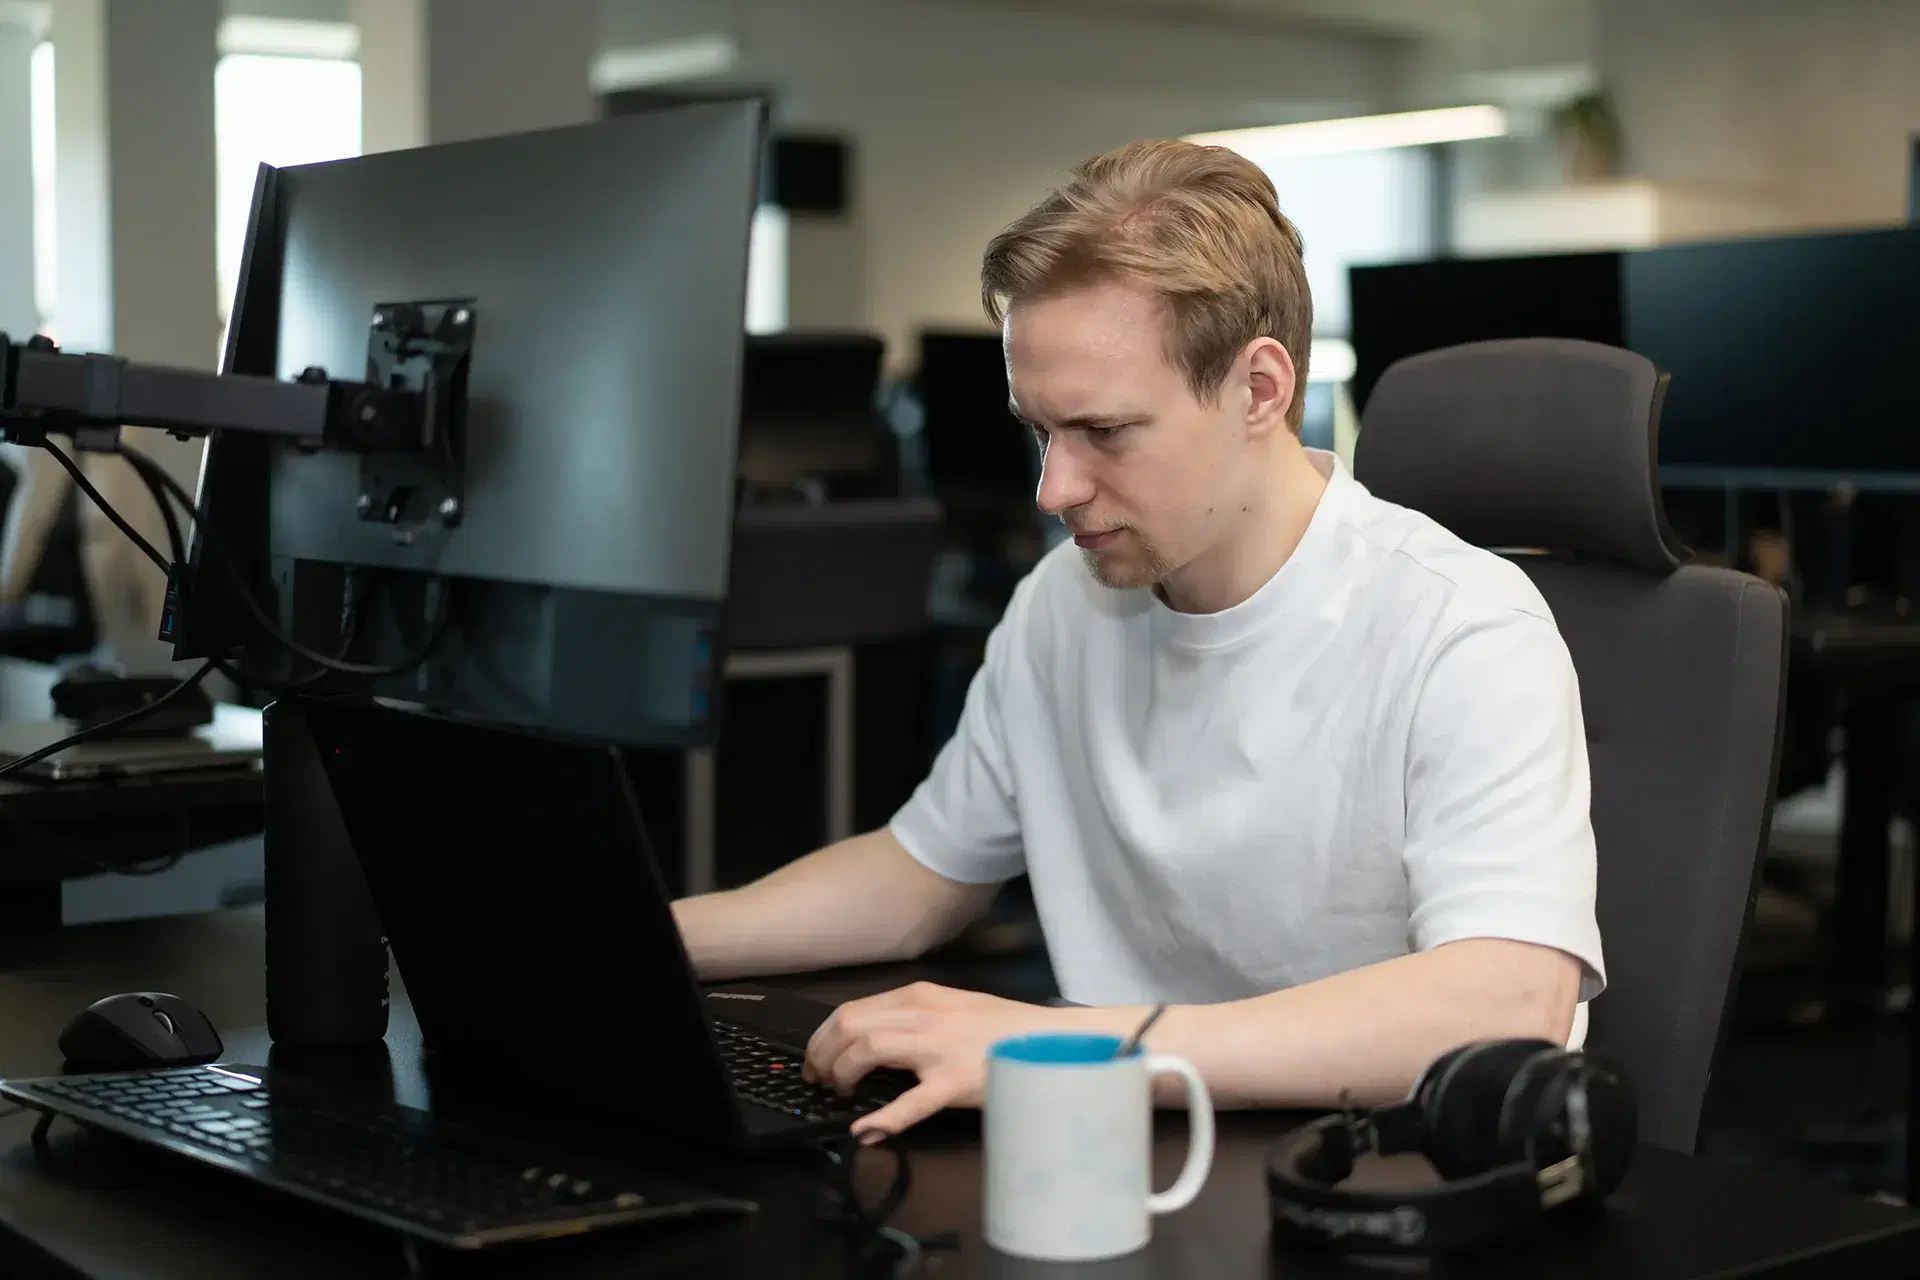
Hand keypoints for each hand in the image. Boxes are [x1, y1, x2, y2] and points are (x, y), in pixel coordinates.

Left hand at [803, 981, 1069, 1142]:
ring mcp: (938, 1047)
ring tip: (840, 1095)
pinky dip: (882, 1118)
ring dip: (841, 1075)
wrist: (1051, 1040)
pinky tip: (865, 1130)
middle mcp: (923, 1014)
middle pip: (848, 1026)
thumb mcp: (953, 1007)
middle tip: (817, 1081)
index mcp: (919, 997)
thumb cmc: (1004, 1028)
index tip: (816, 1058)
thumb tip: (872, 1037)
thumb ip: (915, 1017)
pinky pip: (910, 1102)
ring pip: (867, 1050)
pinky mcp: (954, 1081)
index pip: (851, 1010)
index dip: (823, 1037)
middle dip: (821, 1055)